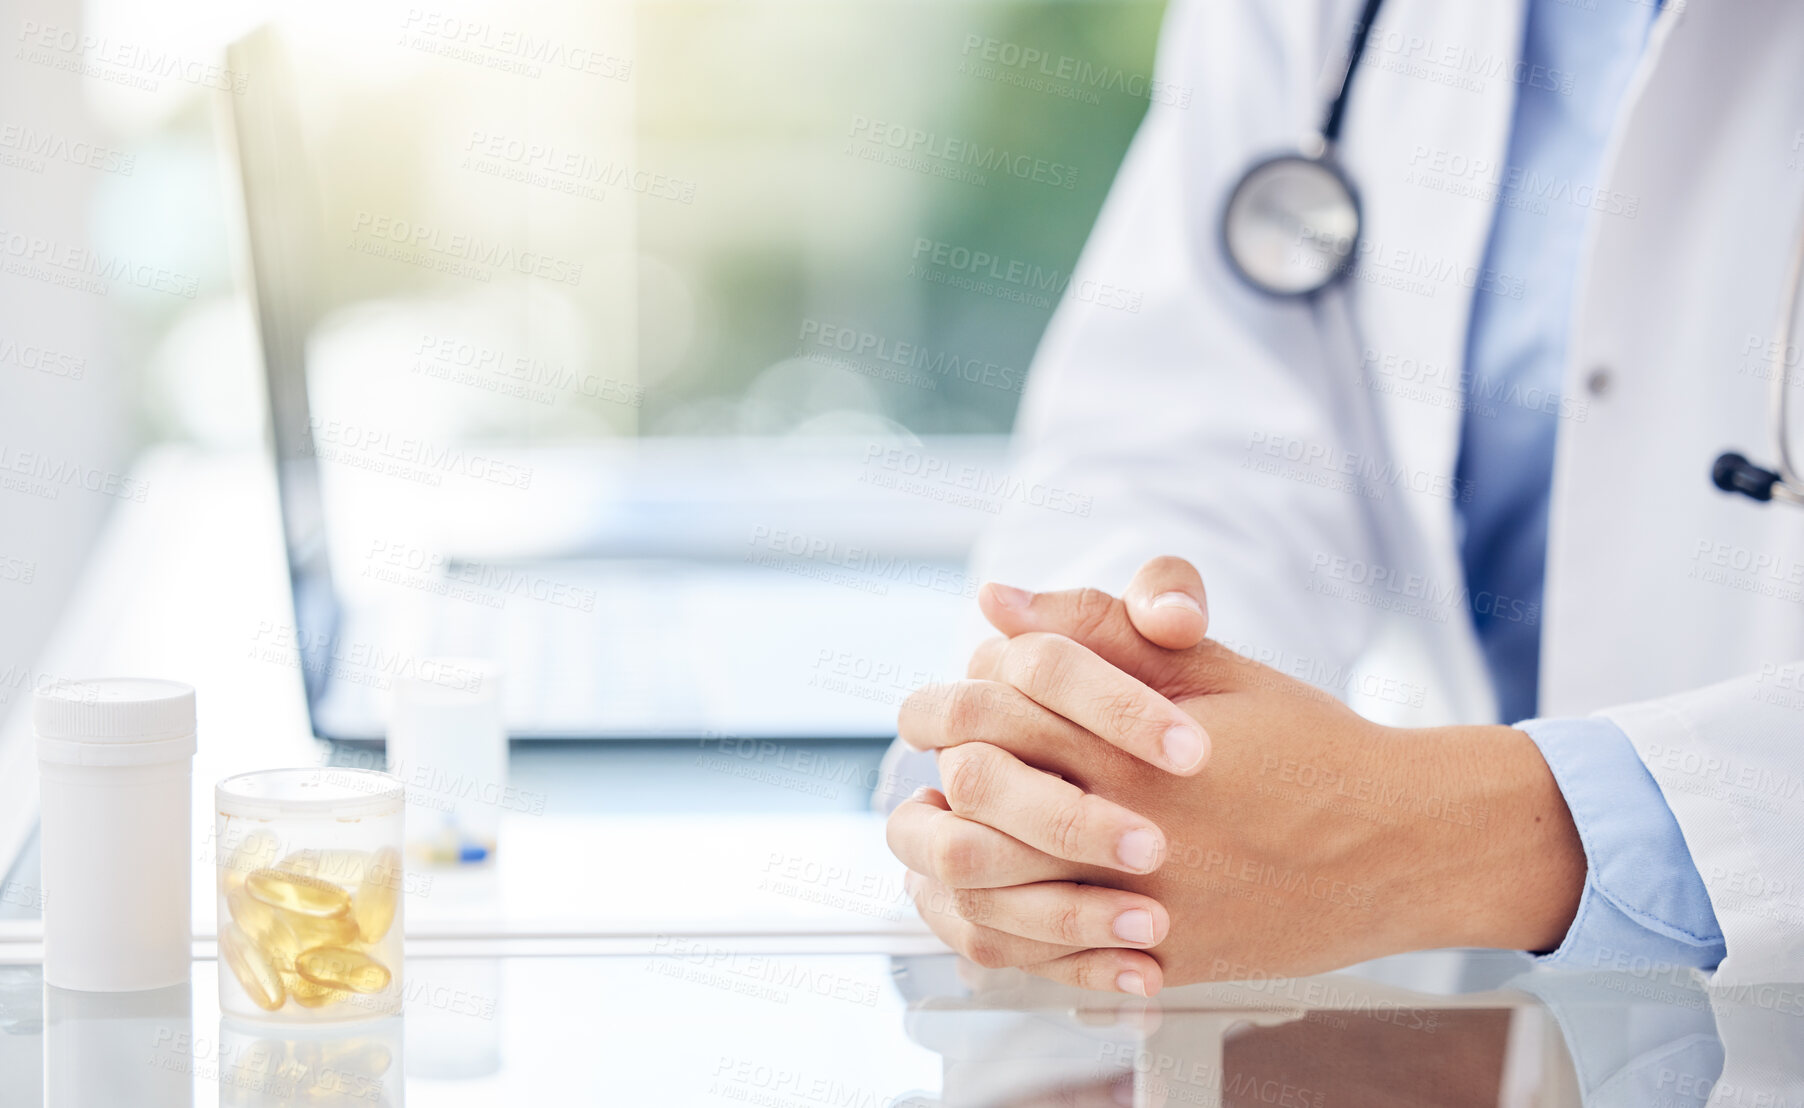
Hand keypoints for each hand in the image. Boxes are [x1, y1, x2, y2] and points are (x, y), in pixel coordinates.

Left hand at [887, 558, 1584, 991]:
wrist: (1405, 844)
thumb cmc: (1308, 741)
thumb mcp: (1209, 666)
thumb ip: (1097, 630)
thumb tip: (996, 601)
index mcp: (1133, 747)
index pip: (992, 710)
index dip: (960, 695)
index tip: (961, 698)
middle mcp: (1128, 831)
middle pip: (975, 793)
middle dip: (947, 765)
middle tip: (951, 757)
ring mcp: (1142, 909)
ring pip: (991, 885)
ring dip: (959, 846)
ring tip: (965, 820)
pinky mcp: (1159, 963)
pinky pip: (1043, 958)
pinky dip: (1001, 922)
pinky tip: (1002, 890)